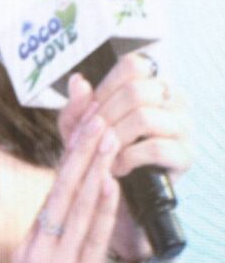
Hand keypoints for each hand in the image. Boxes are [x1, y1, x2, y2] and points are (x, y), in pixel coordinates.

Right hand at [10, 75, 119, 262]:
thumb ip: (49, 246)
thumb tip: (64, 219)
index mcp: (29, 244)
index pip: (50, 192)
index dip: (67, 161)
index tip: (81, 132)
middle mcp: (38, 247)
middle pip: (61, 190)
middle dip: (81, 153)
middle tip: (97, 119)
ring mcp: (56, 262)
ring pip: (77, 206)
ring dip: (94, 169)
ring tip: (108, 139)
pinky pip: (91, 237)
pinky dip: (101, 208)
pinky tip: (109, 184)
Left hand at [67, 54, 192, 260]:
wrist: (112, 196)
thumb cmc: (95, 153)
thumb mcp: (78, 129)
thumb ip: (76, 106)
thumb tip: (78, 81)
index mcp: (150, 85)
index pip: (133, 66)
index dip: (105, 87)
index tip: (92, 111)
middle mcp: (173, 100)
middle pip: (137, 90)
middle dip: (105, 115)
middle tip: (94, 137)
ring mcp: (184, 127)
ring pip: (144, 117)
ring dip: (115, 137)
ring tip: (105, 154)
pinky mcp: (186, 155)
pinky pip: (157, 147)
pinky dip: (129, 157)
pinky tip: (117, 167)